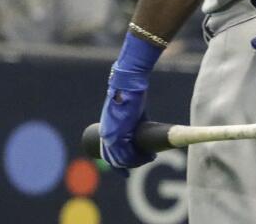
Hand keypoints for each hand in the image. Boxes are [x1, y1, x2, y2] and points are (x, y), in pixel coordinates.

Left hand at [99, 33, 160, 171]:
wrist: (128, 84)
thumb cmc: (130, 95)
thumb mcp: (129, 113)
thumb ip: (132, 124)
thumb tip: (141, 130)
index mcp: (106, 130)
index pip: (108, 156)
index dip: (117, 165)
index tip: (125, 171)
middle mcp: (105, 136)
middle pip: (115, 160)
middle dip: (130, 164)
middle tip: (145, 160)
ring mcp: (110, 136)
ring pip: (122, 159)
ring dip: (137, 162)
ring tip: (150, 157)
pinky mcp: (118, 135)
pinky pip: (128, 154)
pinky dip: (139, 158)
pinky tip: (149, 155)